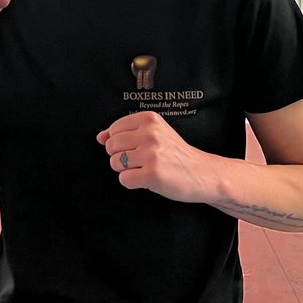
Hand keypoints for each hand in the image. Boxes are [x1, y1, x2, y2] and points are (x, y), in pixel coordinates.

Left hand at [97, 110, 213, 202]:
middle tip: (140, 160)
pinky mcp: (152, 174)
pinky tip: (147, 179)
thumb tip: (100, 137)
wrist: (202, 173)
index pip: (114, 129)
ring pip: (115, 163)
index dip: (120, 142)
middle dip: (121, 157)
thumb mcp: (154, 134)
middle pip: (111, 146)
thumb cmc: (177, 155)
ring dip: (127, 170)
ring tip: (144, 168)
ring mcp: (151, 153)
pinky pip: (124, 180)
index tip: (136, 147)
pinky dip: (132, 182)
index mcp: (149, 119)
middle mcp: (150, 134)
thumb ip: (126, 133)